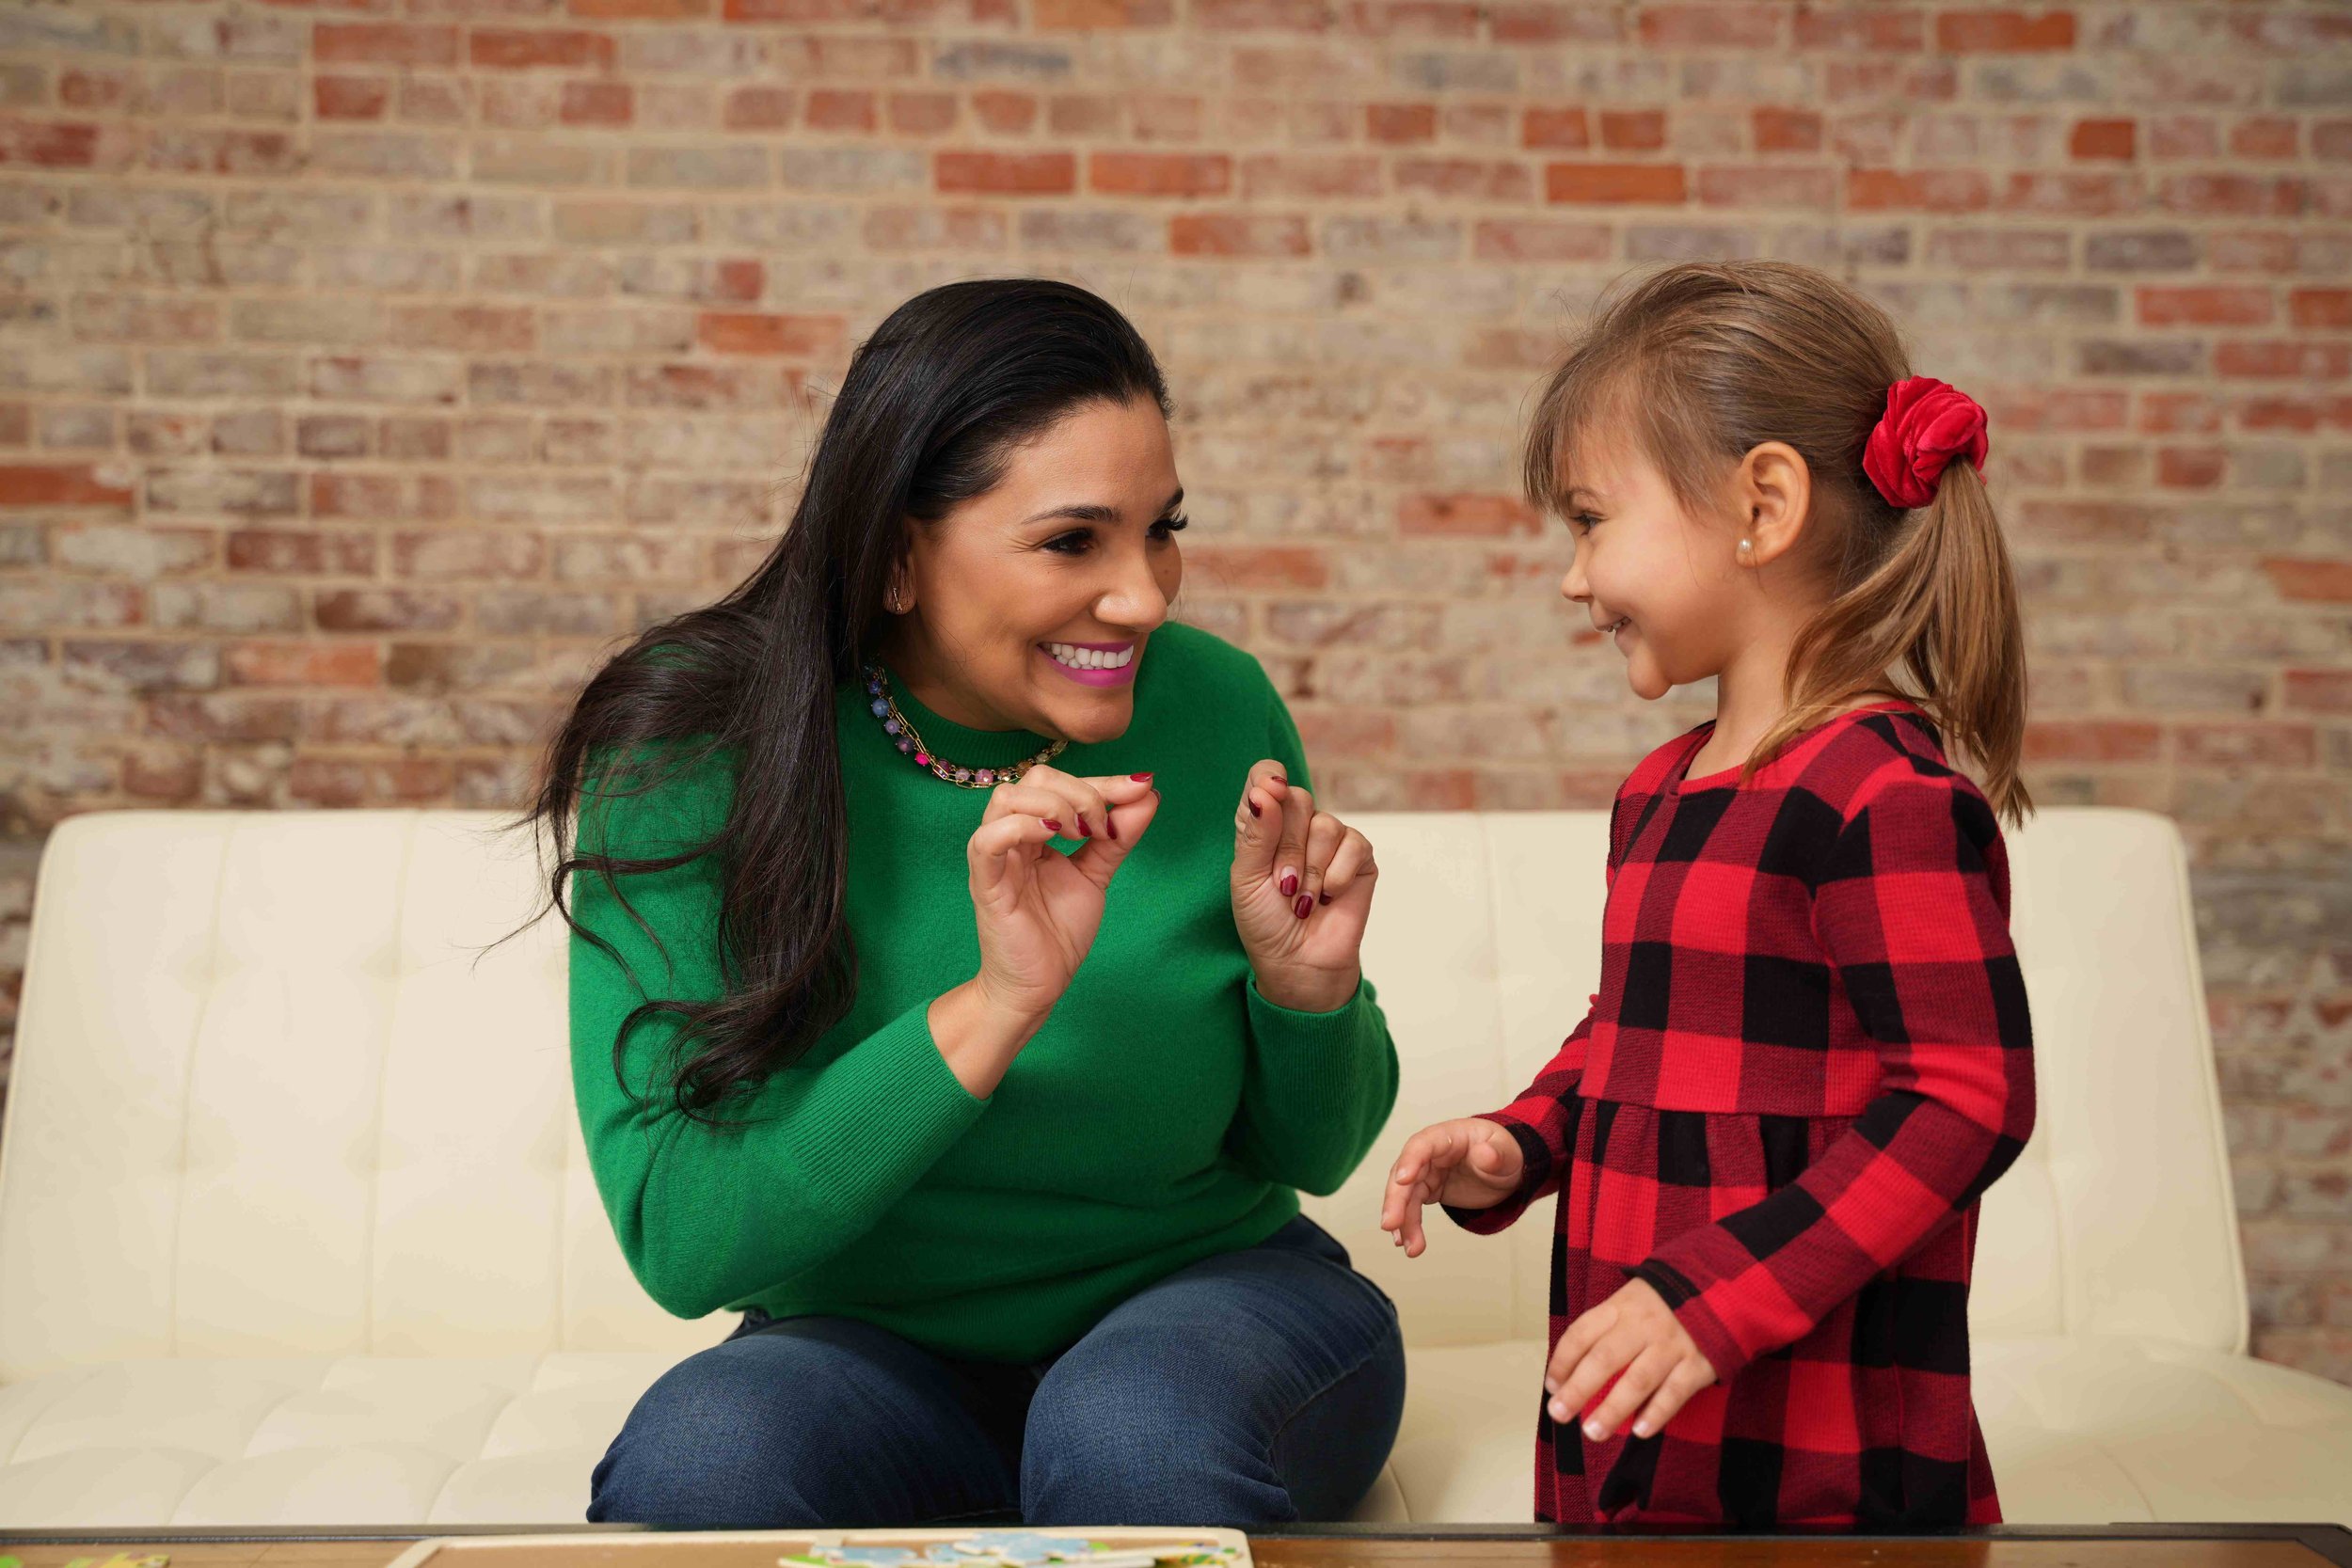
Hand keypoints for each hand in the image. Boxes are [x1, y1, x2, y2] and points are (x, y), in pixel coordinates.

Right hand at [938, 766, 1159, 1094]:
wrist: (1039, 985)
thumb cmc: (1058, 931)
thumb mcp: (1096, 874)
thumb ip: (1118, 836)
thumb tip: (1146, 793)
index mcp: (1034, 830)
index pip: (1061, 783)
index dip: (1104, 781)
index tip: (1140, 789)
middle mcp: (1011, 836)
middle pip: (1034, 779)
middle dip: (1081, 791)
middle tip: (1103, 828)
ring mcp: (996, 858)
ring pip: (1006, 798)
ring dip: (1055, 805)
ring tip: (1080, 834)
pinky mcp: (986, 884)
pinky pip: (987, 840)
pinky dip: (1022, 827)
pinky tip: (1053, 839)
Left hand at [1230, 760, 1375, 1012]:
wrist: (1297, 962)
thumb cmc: (1264, 922)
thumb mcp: (1246, 878)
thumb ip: (1257, 832)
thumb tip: (1268, 789)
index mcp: (1263, 823)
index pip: (1265, 776)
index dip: (1269, 780)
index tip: (1269, 794)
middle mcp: (1297, 825)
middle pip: (1297, 799)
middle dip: (1287, 849)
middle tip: (1282, 885)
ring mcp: (1330, 839)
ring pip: (1325, 825)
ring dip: (1310, 870)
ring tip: (1302, 900)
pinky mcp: (1359, 857)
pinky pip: (1353, 845)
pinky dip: (1337, 876)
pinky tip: (1329, 896)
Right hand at [1379, 1117, 1525, 1256]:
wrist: (1505, 1169)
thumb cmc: (1504, 1153)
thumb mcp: (1508, 1153)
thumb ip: (1496, 1155)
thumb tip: (1485, 1154)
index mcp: (1449, 1136)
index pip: (1423, 1144)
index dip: (1411, 1160)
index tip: (1403, 1180)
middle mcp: (1432, 1152)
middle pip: (1405, 1171)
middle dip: (1396, 1198)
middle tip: (1391, 1223)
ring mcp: (1427, 1171)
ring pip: (1405, 1194)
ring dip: (1403, 1220)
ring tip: (1410, 1247)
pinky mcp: (1428, 1189)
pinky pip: (1412, 1206)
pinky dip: (1408, 1225)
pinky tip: (1407, 1242)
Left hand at [1543, 1278, 1718, 1442]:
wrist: (1721, 1288)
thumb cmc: (1663, 1304)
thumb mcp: (1630, 1302)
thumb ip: (1606, 1330)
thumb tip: (1571, 1372)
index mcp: (1621, 1307)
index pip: (1582, 1333)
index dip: (1562, 1361)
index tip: (1552, 1386)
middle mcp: (1643, 1325)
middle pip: (1604, 1359)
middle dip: (1578, 1389)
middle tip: (1558, 1414)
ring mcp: (1672, 1345)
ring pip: (1637, 1380)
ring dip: (1612, 1409)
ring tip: (1592, 1432)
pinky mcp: (1699, 1363)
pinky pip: (1675, 1392)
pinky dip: (1656, 1413)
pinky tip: (1639, 1431)